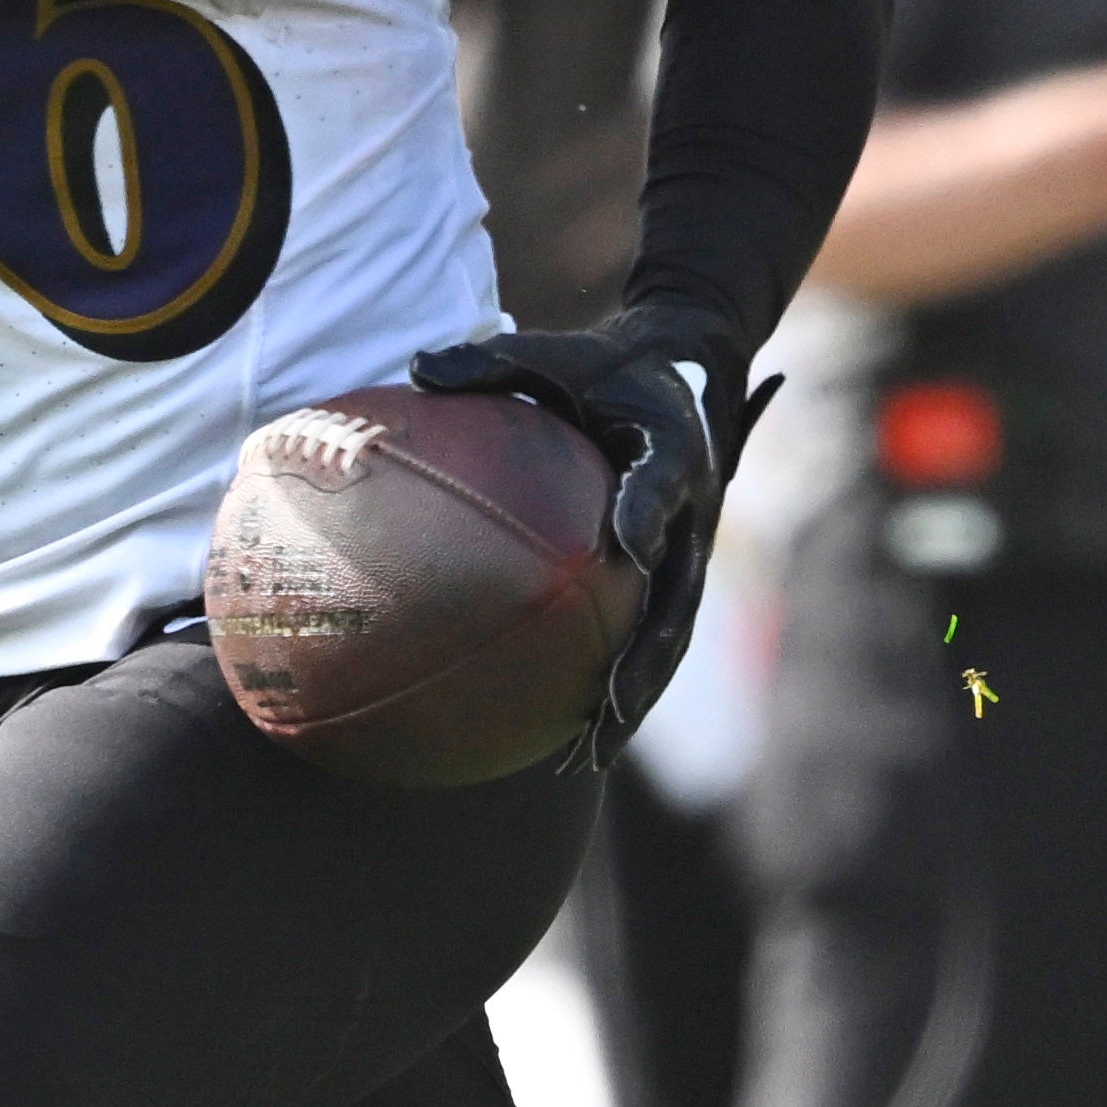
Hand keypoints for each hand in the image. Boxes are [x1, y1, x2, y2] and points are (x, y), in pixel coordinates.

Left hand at [409, 316, 749, 745]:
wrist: (690, 371)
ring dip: (636, 696)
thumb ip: (494, 364)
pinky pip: (648, 635)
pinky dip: (620, 685)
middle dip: (647, 656)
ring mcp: (690, 550)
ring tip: (592, 754)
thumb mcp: (558, 352)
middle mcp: (692, 510)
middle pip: (678, 594)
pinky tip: (572, 736)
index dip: (650, 509)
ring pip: (669, 635)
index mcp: (673, 445)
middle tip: (611, 704)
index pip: (664, 479)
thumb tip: (414, 368)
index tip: (632, 542)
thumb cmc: (611, 363)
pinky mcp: (677, 572)